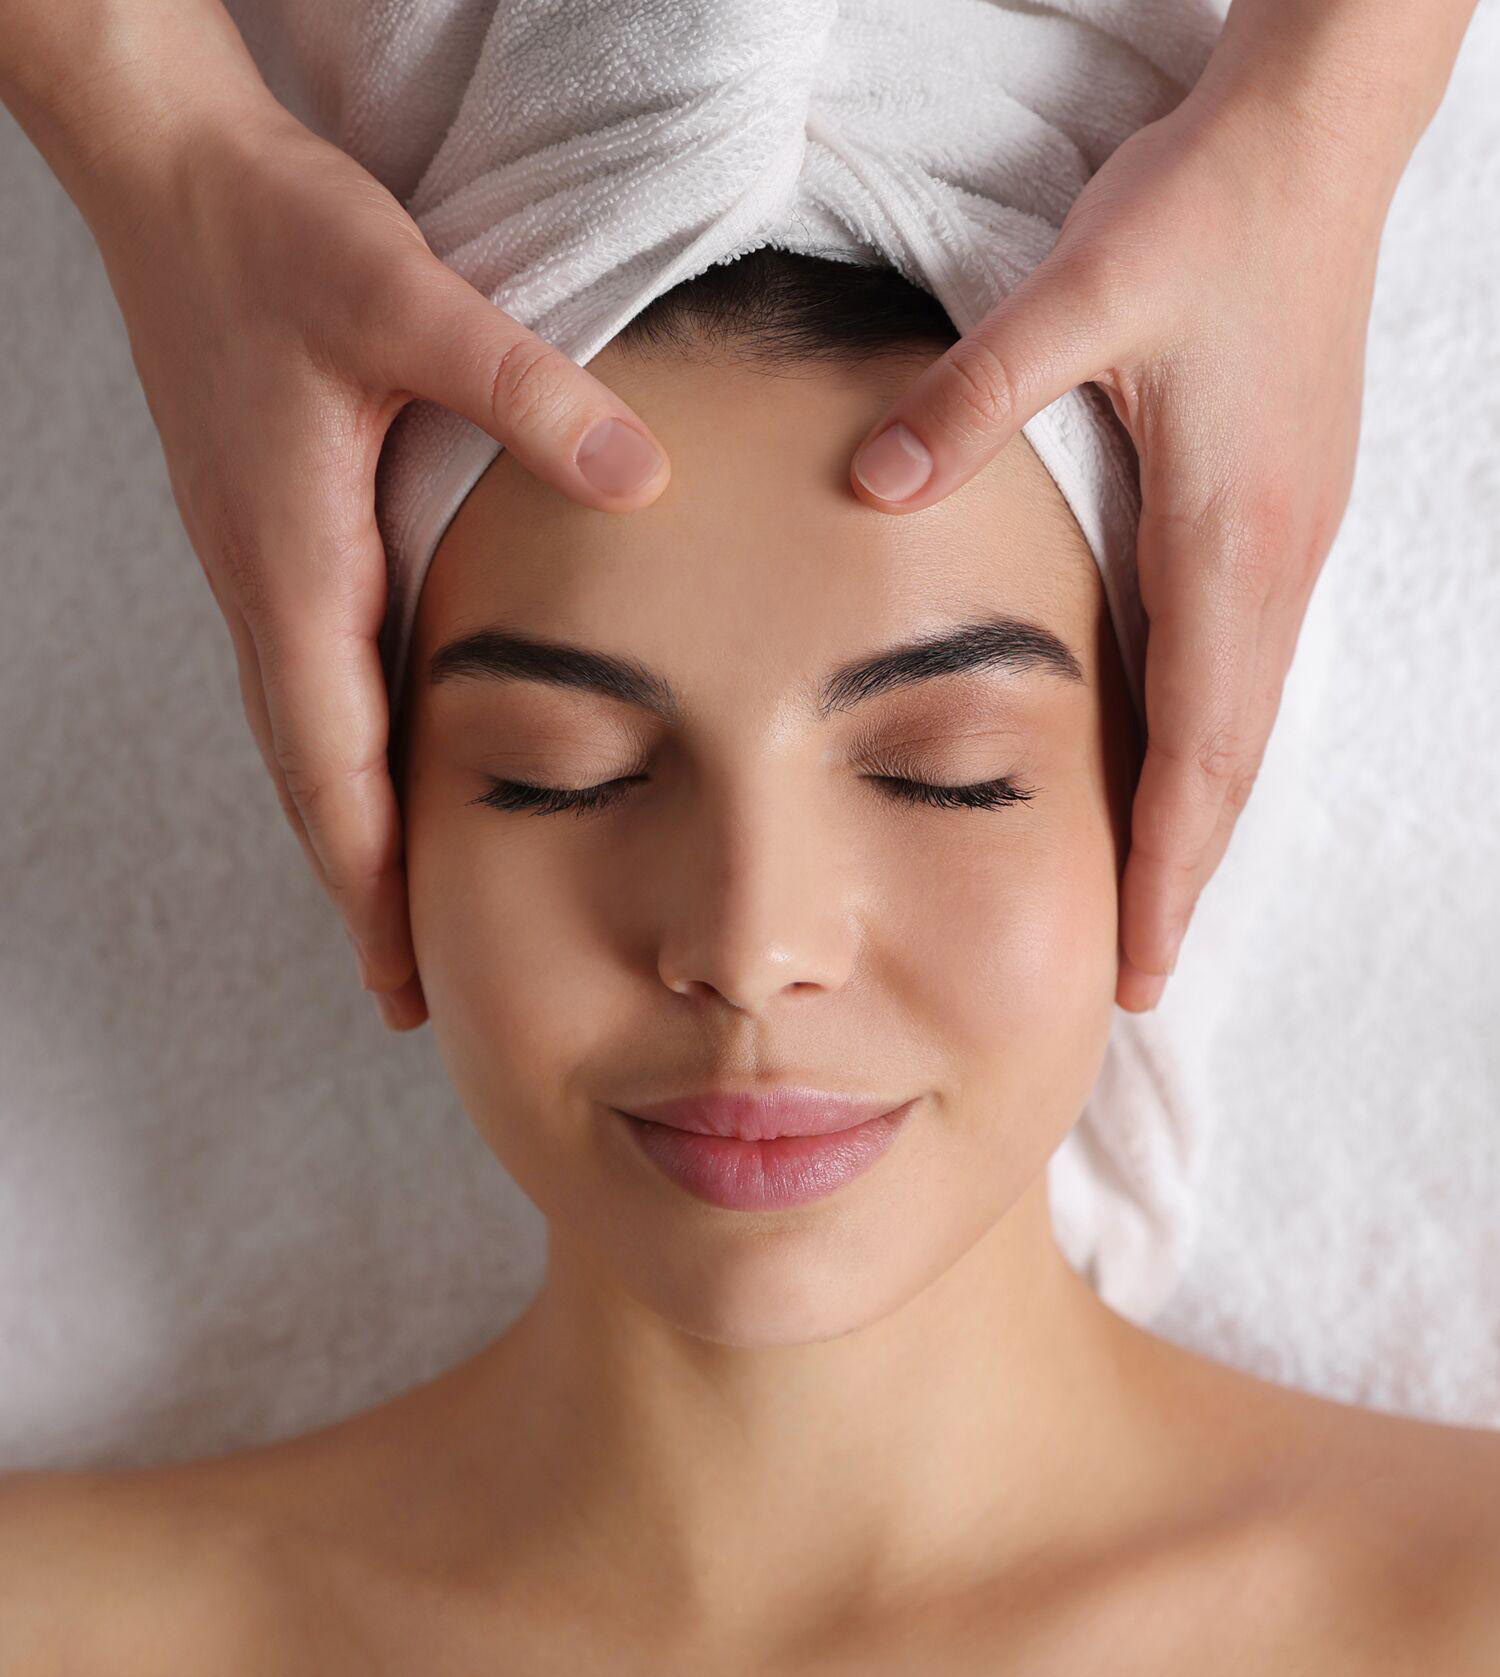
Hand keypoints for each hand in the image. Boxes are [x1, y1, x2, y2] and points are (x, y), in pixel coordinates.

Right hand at [90, 103, 670, 1029]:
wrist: (173, 174)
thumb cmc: (271, 236)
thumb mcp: (404, 298)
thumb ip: (524, 388)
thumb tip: (638, 476)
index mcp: (290, 568)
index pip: (329, 766)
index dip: (367, 880)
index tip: (401, 980)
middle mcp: (268, 589)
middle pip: (314, 781)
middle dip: (362, 890)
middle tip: (409, 993)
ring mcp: (267, 567)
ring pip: (311, 737)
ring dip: (356, 831)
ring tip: (408, 914)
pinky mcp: (279, 535)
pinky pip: (317, 679)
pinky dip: (352, 754)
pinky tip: (396, 771)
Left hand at [845, 74, 1399, 1012]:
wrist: (1314, 139)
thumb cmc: (1206, 214)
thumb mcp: (1082, 293)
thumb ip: (972, 397)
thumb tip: (869, 482)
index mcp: (1230, 539)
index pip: (1202, 749)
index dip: (1166, 867)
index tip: (1138, 965)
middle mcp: (1270, 561)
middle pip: (1229, 764)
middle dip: (1182, 877)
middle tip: (1138, 978)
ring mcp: (1283, 540)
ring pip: (1240, 722)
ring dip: (1195, 821)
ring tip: (1150, 904)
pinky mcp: (1273, 512)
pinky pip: (1239, 667)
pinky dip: (1206, 745)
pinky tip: (1166, 769)